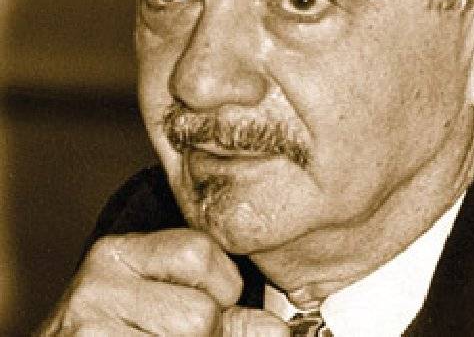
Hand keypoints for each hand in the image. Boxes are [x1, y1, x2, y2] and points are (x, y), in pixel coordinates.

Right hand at [37, 228, 242, 335]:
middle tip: (180, 333)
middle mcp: (97, 285)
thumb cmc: (114, 332)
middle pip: (199, 314)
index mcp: (117, 252)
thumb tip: (277, 332)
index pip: (198, 252)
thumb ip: (216, 305)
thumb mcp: (155, 303)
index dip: (223, 286)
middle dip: (210, 334)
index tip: (216, 302)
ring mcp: (88, 330)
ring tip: (160, 336)